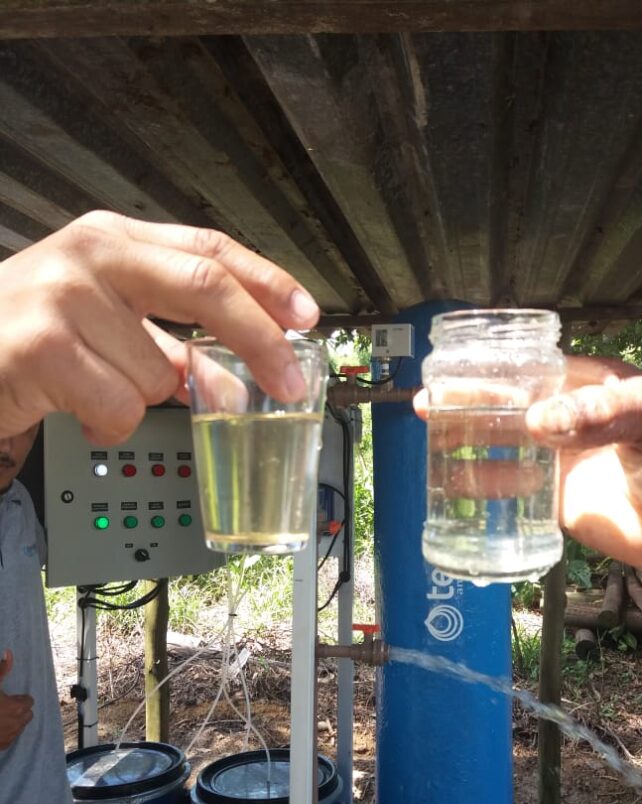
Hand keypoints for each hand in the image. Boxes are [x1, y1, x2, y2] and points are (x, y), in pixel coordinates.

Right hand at [0, 212, 319, 443]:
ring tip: (92, 387)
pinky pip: (121, 406)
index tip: (306, 316)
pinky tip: (75, 408)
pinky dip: (108, 423)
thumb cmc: (30, 335)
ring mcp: (64, 295)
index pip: (208, 248)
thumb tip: (233, 380)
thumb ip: (167, 338)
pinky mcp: (43, 347)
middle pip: (205, 287)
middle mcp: (92, 253)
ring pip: (160, 371)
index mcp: (113, 238)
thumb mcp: (101, 318)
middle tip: (289, 381)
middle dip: (259, 340)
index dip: (266, 281)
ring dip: (140, 398)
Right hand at [0, 651, 33, 750]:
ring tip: (0, 716)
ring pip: (20, 726)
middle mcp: (17, 723)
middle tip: (5, 706)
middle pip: (27, 714)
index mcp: (17, 707)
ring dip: (14, 721)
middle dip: (19, 710)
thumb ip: (2, 668)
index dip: (19, 698)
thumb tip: (9, 652)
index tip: (8, 697)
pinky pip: (11, 737)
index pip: (29, 701)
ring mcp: (10, 736)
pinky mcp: (3, 746)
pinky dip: (6, 733)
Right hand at [414, 355, 641, 576]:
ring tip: (432, 436)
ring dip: (467, 441)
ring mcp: (561, 461)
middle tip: (429, 400)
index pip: (535, 369)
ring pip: (504, 447)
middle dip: (468, 402)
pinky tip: (454, 481)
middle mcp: (572, 420)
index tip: (458, 368)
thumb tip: (537, 421)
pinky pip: (512, 491)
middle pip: (510, 406)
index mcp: (594, 386)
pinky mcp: (555, 502)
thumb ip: (606, 410)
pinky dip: (482, 486)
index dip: (496, 369)